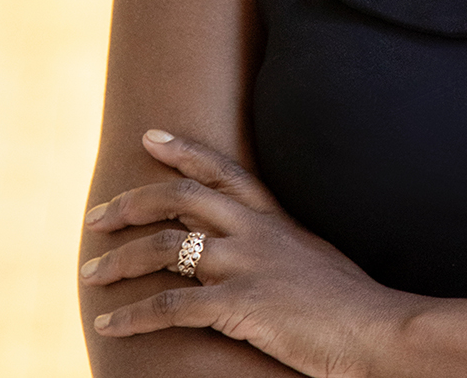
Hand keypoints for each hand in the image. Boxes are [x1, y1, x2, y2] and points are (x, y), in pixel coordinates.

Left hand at [81, 131, 412, 377]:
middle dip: (132, 203)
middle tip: (97, 216)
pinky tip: (110, 324)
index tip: (150, 137)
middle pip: (181, 198)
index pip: (221, 169)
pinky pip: (171, 306)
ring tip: (90, 273)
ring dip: (120, 260)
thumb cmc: (347, 302)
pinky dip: (133, 315)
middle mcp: (256, 232)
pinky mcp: (241, 306)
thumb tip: (250, 244)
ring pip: (166, 248)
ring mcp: (247, 265)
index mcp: (273, 218)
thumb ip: (277, 243)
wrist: (376, 329)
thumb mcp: (310, 255)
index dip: (182, 150)